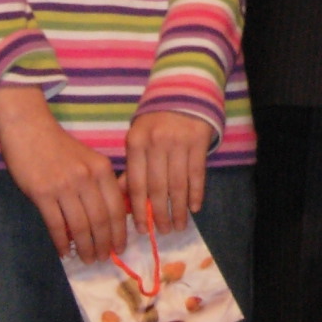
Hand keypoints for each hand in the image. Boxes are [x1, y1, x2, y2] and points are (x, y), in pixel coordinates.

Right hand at [0, 86, 126, 262]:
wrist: (29, 128)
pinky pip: (55, 224)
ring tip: (87, 259)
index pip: (117, 207)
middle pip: (101, 220)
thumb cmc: (59, 147)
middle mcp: (87, 178)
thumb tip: (112, 217)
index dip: (120, 232)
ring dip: (85, 247)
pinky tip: (64, 252)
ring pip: (80, 225)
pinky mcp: (41, 192)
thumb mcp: (88, 160)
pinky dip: (61, 241)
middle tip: (103, 260)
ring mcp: (64, 185)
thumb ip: (100, 184)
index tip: (120, 248)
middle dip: (104, 244)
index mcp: (102, 169)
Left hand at [124, 111, 211, 234]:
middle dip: (160, 214)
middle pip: (157, 187)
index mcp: (136, 143)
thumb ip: (131, 169)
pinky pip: (197, 173)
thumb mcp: (137, 138)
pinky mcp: (199, 140)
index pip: (136, 184)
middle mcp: (156, 142)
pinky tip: (194, 208)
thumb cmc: (156, 120)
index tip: (142, 229)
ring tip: (179, 226)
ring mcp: (179, 141)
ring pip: (178, 184)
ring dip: (178, 209)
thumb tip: (121, 201)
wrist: (183, 90)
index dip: (138, 210)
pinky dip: (196, 193)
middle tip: (162, 232)